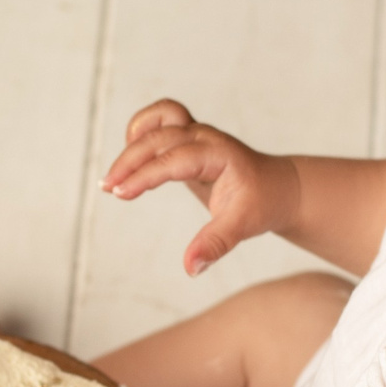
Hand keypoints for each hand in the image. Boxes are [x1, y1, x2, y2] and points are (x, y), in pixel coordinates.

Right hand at [100, 99, 297, 276]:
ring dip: (134, 141)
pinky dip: (140, 132)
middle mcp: (205, 137)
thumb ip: (215, 244)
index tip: (121, 193)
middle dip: (130, 160)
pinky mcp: (188, 138)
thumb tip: (190, 268)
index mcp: (220, 153)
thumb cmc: (262, 203)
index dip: (145, 174)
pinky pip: (159, 121)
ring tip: (116, 175)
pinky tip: (131, 163)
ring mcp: (196, 133)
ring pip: (158, 118)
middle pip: (159, 135)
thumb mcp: (243, 226)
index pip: (174, 158)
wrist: (277, 187)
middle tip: (108, 188)